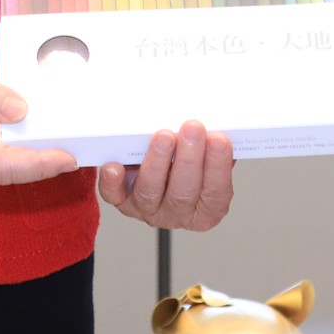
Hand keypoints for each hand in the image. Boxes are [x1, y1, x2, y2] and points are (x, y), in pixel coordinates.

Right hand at [0, 45, 78, 192]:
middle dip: (44, 156)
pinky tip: (30, 127)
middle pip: (10, 170)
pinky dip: (16, 147)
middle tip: (78, 135)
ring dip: (32, 151)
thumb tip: (21, 111)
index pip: (4, 166)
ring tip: (60, 128)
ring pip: (5, 167)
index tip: (69, 157)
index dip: (40, 165)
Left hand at [99, 121, 234, 230]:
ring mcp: (148, 208)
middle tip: (193, 129)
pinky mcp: (122, 200)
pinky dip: (113, 181)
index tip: (219, 139)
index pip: (216, 193)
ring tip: (163, 136)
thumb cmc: (187, 158)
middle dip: (189, 159)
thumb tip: (220, 121)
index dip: (218, 167)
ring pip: (150, 192)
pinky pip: (114, 195)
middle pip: (183, 193)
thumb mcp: (208, 152)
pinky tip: (115, 166)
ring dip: (157, 163)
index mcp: (206, 207)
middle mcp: (178, 212)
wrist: (159, 160)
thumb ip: (214, 144)